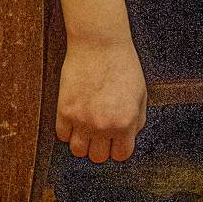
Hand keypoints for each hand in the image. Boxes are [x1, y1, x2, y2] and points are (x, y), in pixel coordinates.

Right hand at [56, 36, 147, 162]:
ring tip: (86, 128)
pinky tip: (75, 117)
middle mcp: (104, 126)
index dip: (119, 148)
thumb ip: (137, 120)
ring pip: (78, 151)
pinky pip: (62, 135)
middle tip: (100, 133)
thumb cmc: (123, 65)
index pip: (121, 155)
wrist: (100, 44)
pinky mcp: (65, 110)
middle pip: (98, 157)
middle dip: (101, 147)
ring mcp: (82, 120)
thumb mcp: (141, 94)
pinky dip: (68, 130)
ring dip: (82, 142)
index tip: (115, 140)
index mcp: (126, 122)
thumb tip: (129, 137)